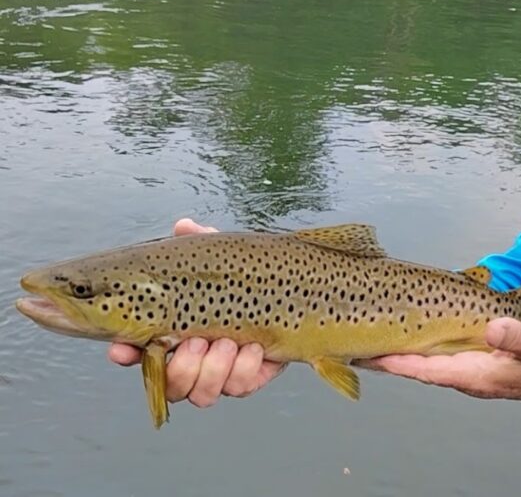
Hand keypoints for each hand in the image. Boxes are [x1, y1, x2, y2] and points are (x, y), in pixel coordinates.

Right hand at [107, 218, 286, 407]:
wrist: (296, 293)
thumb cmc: (247, 274)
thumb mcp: (224, 257)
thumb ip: (203, 241)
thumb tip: (184, 225)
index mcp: (174, 331)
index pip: (136, 351)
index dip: (125, 354)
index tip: (123, 348)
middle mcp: (193, 359)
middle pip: (169, 385)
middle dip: (182, 366)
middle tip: (198, 340)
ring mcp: (221, 373)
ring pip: (201, 395)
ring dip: (213, 369)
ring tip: (229, 342)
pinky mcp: (250, 378)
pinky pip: (239, 388)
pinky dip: (245, 368)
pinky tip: (256, 347)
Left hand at [360, 318, 520, 408]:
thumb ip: (516, 335)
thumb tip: (491, 327)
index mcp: (475, 374)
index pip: (425, 369)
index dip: (395, 361)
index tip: (367, 354)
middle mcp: (468, 375)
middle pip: (418, 366)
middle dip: (388, 356)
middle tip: (354, 344)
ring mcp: (472, 371)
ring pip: (428, 361)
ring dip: (403, 350)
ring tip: (374, 336)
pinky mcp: (479, 363)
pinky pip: (442, 355)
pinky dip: (423, 345)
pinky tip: (415, 333)